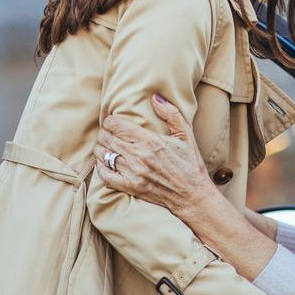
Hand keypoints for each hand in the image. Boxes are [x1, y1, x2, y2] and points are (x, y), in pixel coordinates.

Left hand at [94, 94, 214, 213]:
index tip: (113, 122)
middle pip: (107, 138)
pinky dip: (101, 168)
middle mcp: (139, 156)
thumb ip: (171, 114)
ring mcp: (133, 173)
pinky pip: (106, 176)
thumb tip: (155, 97)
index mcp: (150, 140)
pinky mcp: (131, 187)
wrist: (193, 196)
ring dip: (101, 148)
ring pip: (104, 155)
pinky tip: (105, 163)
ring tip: (105, 146)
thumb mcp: (186, 135)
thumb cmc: (190, 165)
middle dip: (104, 133)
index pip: (115, 124)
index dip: (110, 121)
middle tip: (108, 133)